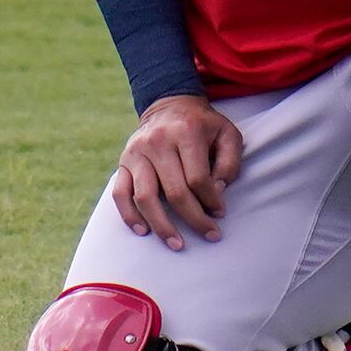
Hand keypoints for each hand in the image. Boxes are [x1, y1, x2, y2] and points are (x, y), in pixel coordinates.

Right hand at [111, 94, 244, 250]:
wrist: (170, 105)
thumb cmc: (204, 126)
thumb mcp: (227, 134)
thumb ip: (229, 163)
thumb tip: (216, 192)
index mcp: (186, 132)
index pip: (198, 178)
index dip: (211, 201)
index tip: (220, 213)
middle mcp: (157, 141)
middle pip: (174, 192)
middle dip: (194, 220)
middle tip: (210, 236)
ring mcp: (136, 153)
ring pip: (145, 198)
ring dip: (162, 226)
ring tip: (177, 244)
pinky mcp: (123, 162)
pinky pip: (120, 194)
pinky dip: (130, 216)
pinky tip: (144, 231)